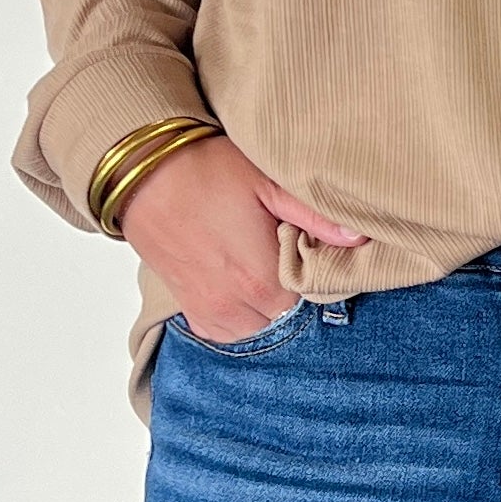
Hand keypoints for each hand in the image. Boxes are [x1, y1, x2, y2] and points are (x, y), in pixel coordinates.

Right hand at [120, 134, 368, 343]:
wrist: (141, 174)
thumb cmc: (205, 171)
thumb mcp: (266, 183)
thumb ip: (315, 216)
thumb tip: (359, 238)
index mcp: (261, 279)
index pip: (311, 299)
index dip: (313, 273)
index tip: (306, 249)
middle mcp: (236, 306)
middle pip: (285, 316)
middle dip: (289, 290)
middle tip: (280, 253)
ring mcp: (209, 311)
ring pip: (257, 327)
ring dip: (264, 305)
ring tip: (258, 266)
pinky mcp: (189, 309)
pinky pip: (224, 330)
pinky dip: (236, 314)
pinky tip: (237, 284)